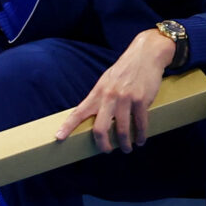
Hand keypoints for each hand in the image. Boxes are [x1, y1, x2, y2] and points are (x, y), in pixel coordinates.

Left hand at [53, 29, 173, 151]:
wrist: (146, 54)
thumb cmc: (125, 69)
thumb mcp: (106, 81)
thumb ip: (100, 97)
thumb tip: (94, 115)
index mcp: (98, 92)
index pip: (79, 111)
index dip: (68, 126)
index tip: (59, 137)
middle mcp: (109, 96)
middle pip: (100, 128)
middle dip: (102, 145)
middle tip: (106, 151)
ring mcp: (125, 99)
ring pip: (122, 130)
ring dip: (125, 144)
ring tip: (126, 148)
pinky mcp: (141, 100)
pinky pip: (140, 124)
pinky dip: (140, 135)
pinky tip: (140, 140)